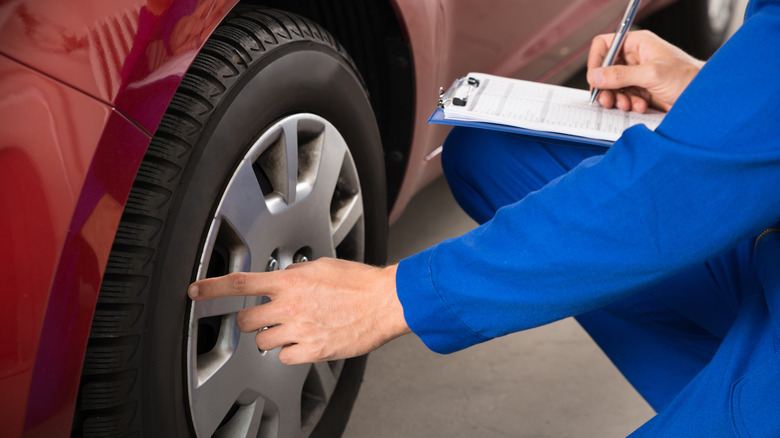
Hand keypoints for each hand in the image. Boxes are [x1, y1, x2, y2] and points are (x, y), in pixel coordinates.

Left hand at [188, 258, 410, 364]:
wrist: (384, 302)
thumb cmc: (359, 283)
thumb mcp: (322, 266)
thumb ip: (295, 274)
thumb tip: (282, 278)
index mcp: (290, 281)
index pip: (240, 284)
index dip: (212, 288)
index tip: (196, 292)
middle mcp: (291, 306)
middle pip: (246, 321)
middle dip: (251, 321)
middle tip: (266, 318)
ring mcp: (300, 330)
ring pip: (263, 341)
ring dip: (272, 336)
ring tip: (294, 328)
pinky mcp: (312, 350)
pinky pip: (284, 357)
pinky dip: (291, 351)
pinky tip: (306, 341)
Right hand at [587, 30, 704, 111]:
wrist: (703, 98)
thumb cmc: (687, 78)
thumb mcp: (651, 74)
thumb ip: (621, 75)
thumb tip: (596, 76)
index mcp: (638, 44)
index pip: (605, 45)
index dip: (596, 60)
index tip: (595, 78)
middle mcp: (635, 58)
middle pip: (605, 70)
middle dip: (605, 87)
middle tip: (607, 99)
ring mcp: (637, 76)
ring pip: (612, 87)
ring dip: (617, 98)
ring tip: (626, 105)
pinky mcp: (640, 91)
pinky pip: (623, 97)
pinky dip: (628, 105)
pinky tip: (640, 106)